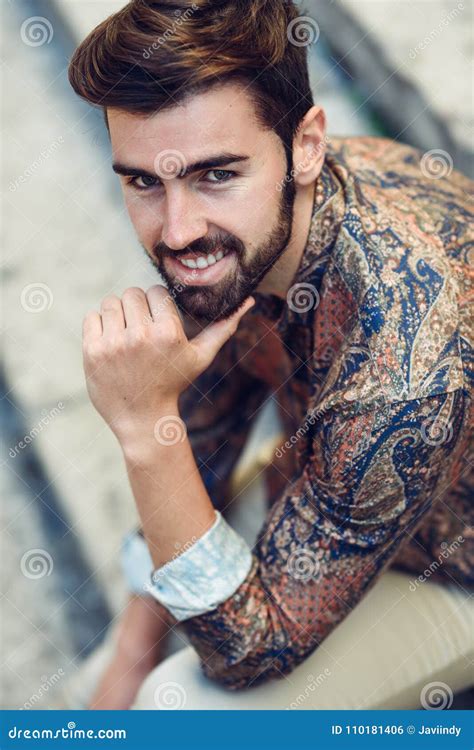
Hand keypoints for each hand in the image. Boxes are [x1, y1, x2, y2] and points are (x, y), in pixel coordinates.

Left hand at [82, 285, 253, 443]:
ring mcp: (114, 344)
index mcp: (168, 333)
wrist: (142, 418)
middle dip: (137, 307)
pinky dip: (99, 325)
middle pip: (132, 293)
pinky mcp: (93, 352)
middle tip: (140, 326)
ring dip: (118, 313)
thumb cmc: (174, 384)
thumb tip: (248, 301)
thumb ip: (223, 327)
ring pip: (111, 302)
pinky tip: (111, 341)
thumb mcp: (201, 357)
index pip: (156, 292)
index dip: (157, 305)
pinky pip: (92, 317)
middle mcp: (141, 336)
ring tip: (125, 333)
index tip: (158, 321)